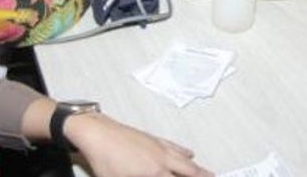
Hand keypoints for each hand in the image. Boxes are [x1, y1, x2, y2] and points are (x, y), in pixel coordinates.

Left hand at [65, 113, 210, 176]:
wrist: (97, 133)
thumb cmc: (104, 160)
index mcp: (155, 173)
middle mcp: (161, 159)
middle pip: (189, 171)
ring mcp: (158, 146)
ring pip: (185, 159)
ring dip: (199, 167)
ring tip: (210, 172)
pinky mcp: (152, 138)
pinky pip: (174, 146)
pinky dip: (184, 151)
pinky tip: (189, 153)